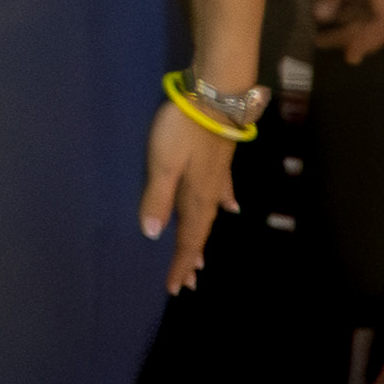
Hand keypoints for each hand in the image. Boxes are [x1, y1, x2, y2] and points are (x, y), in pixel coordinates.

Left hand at [138, 97, 239, 294]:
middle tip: (189, 282)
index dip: (180, 263)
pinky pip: (223, 191)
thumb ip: (157, 198)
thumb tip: (153, 234)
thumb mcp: (162, 164)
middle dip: (192, 257)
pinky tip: (230, 207)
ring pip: (211, 214)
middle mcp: (210, 191)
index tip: (176, 287)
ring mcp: (218, 175)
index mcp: (195, 197)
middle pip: (200, 231)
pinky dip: (224, 203)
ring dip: (203, 236)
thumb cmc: (183, 128)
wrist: (217, 96)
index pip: (187, 238)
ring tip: (200, 257)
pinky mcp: (221, 159)